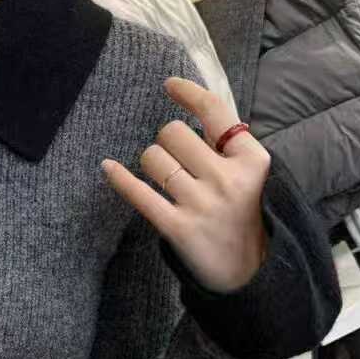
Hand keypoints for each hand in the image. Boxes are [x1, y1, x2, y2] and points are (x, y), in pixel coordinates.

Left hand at [102, 77, 271, 292]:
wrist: (248, 273)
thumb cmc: (241, 214)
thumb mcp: (249, 175)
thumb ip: (225, 144)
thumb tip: (188, 104)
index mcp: (251, 160)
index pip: (215, 111)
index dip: (188, 93)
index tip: (168, 85)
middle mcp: (227, 179)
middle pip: (174, 132)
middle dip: (168, 141)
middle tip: (177, 162)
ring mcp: (202, 204)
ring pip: (154, 158)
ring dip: (152, 163)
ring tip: (166, 180)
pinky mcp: (177, 228)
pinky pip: (139, 193)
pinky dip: (119, 178)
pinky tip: (108, 167)